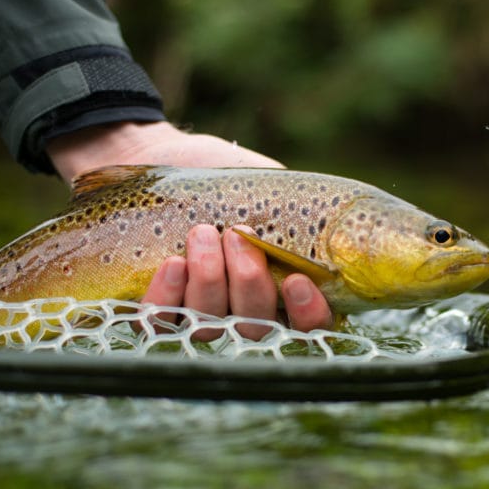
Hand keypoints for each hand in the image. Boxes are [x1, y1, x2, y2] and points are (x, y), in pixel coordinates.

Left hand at [45, 122, 333, 337]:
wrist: (164, 161)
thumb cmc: (226, 180)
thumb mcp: (270, 190)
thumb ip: (298, 215)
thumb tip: (331, 226)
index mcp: (284, 290)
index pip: (310, 327)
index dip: (309, 316)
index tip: (298, 281)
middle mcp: (244, 313)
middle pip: (257, 328)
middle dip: (249, 283)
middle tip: (238, 235)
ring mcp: (199, 317)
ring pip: (210, 326)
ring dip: (209, 280)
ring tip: (202, 233)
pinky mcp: (156, 311)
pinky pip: (162, 324)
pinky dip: (168, 297)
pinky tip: (172, 264)